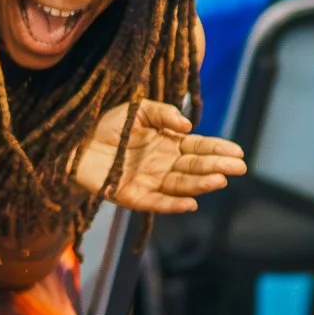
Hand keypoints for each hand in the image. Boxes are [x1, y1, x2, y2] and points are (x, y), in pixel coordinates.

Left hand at [76, 100, 245, 213]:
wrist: (74, 141)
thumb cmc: (107, 124)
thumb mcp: (138, 110)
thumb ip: (163, 113)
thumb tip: (187, 127)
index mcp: (167, 143)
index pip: (198, 148)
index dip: (218, 150)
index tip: (237, 152)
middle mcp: (163, 164)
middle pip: (195, 167)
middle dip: (217, 167)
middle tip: (239, 167)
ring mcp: (150, 181)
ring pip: (181, 185)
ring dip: (200, 184)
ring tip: (219, 180)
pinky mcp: (133, 196)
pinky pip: (157, 202)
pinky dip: (174, 204)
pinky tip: (191, 203)